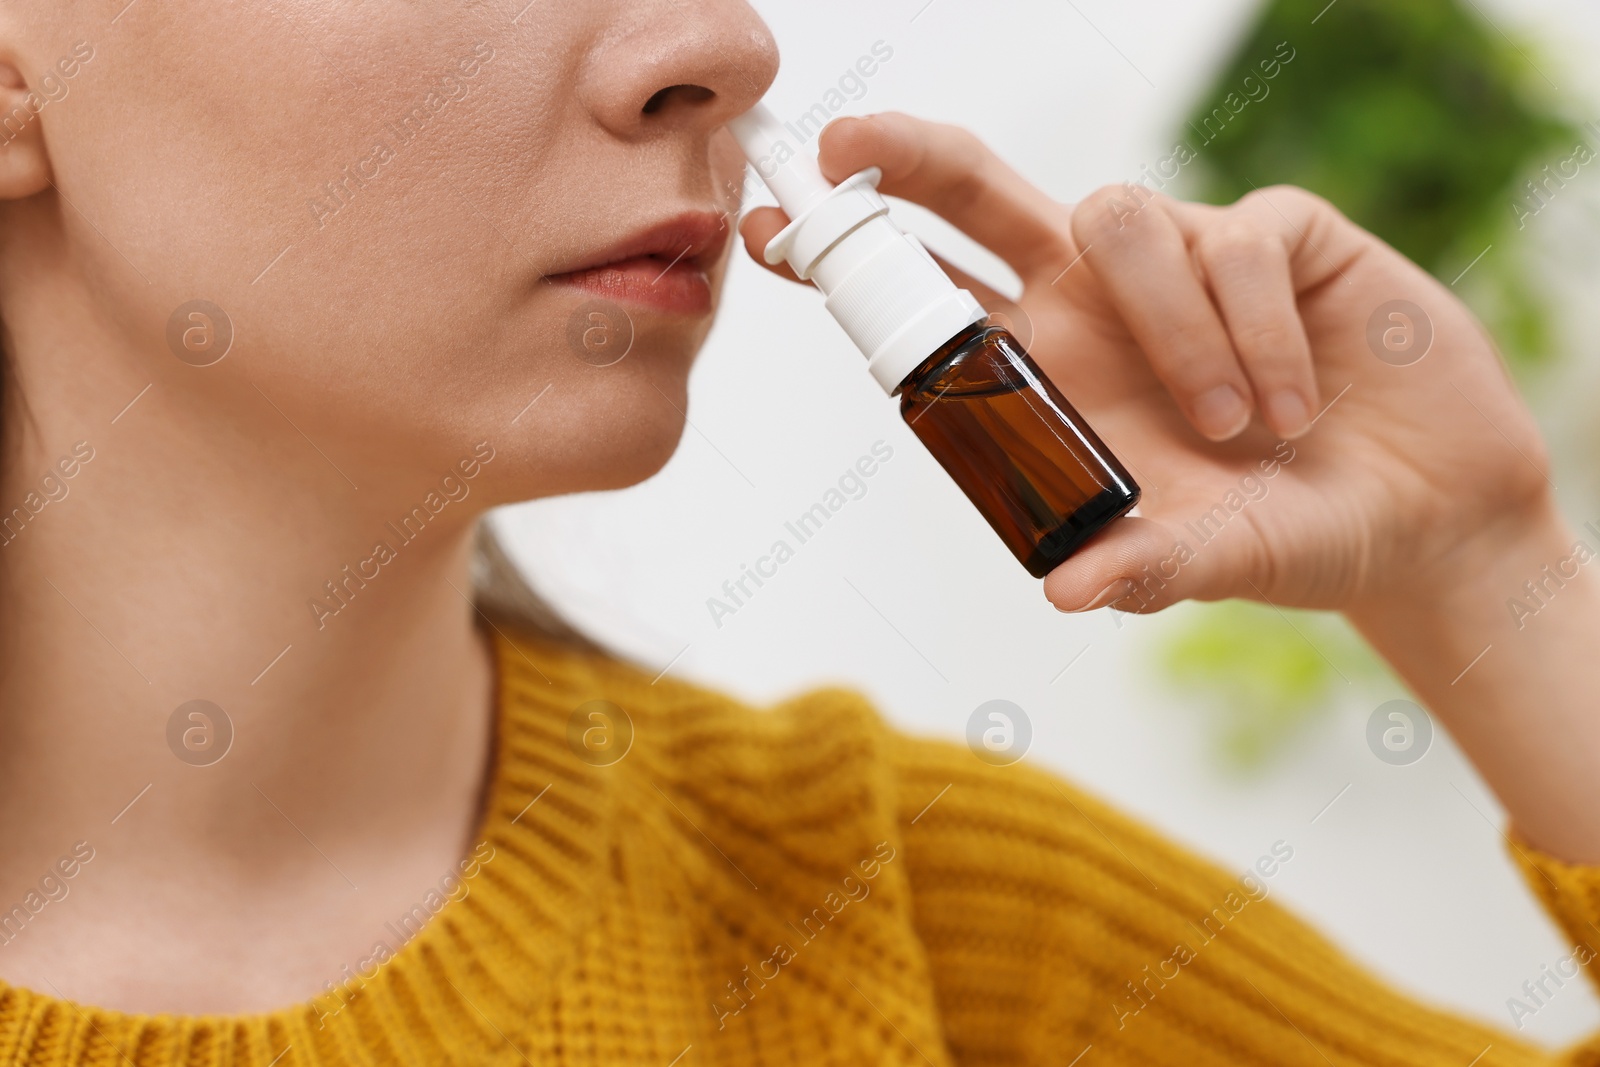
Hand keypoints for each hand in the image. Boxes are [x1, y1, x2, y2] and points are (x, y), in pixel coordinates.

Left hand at [738, 112, 1561, 619]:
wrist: (1420, 518)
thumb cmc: (1285, 535)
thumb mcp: (1210, 561)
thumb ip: (1146, 569)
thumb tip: (1065, 592)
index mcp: (1048, 373)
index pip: (932, 300)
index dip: (856, 264)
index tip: (774, 240)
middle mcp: (1097, 304)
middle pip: (980, 195)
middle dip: (912, 159)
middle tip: (854, 140)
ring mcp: (1184, 259)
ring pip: (1116, 217)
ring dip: (1168, 328)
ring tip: (1234, 426)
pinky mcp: (1277, 234)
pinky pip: (1237, 241)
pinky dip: (1261, 329)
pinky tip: (1298, 402)